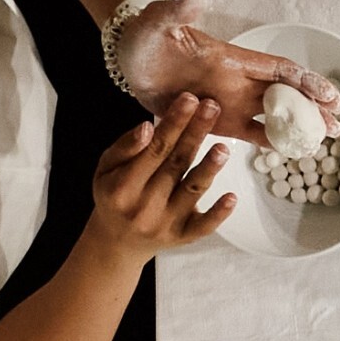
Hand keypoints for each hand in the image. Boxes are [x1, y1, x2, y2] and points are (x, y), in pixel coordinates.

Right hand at [84, 94, 234, 264]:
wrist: (117, 241)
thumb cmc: (114, 194)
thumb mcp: (106, 169)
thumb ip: (126, 148)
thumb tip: (148, 128)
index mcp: (121, 186)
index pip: (154, 150)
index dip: (172, 124)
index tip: (189, 99)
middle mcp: (143, 206)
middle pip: (176, 164)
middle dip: (195, 134)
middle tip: (213, 107)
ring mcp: (165, 223)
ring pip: (192, 191)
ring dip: (209, 168)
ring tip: (223, 147)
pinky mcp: (183, 237)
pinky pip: (204, 226)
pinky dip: (218, 212)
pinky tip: (233, 197)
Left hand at [112, 0, 339, 144]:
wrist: (129, 59)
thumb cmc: (146, 37)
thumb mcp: (158, 22)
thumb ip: (177, 13)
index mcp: (233, 60)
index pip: (280, 70)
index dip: (306, 82)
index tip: (329, 96)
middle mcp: (238, 82)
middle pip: (286, 96)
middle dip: (314, 109)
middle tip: (338, 126)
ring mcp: (228, 103)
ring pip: (273, 117)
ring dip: (298, 128)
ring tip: (323, 142)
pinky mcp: (213, 121)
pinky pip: (246, 134)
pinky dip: (268, 142)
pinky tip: (289, 152)